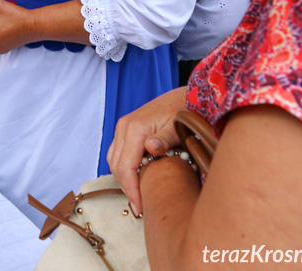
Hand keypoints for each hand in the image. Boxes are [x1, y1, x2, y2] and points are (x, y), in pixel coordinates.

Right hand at [106, 87, 187, 215]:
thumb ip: (165, 138)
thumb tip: (150, 148)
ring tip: (139, 194)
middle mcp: (124, 127)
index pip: (125, 167)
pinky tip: (138, 177)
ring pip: (114, 159)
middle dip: (126, 187)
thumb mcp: (179, 127)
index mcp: (135, 128)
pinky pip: (118, 152)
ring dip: (123, 178)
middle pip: (115, 165)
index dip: (131, 190)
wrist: (187, 95)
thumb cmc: (186, 111)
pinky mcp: (127, 128)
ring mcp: (124, 127)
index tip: (140, 207)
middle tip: (140, 205)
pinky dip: (124, 167)